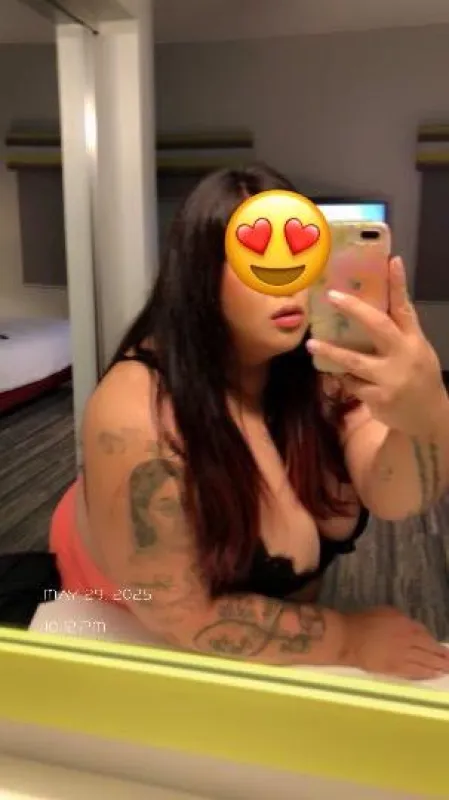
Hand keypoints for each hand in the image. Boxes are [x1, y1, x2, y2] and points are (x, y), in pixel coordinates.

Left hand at [306, 257, 446, 435]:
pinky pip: (351, 382)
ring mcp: (390, 378)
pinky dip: (342, 376)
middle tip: (332, 296)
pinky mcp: (378, 397)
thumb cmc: (417, 376)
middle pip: (378, 326)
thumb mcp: (417, 350)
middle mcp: (404, 355)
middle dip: (354, 309)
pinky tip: (336, 373)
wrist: (428, 417)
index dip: (398, 284)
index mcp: (414, 340)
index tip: (392, 261)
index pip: (406, 307)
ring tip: (311, 344)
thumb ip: (398, 331)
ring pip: (354, 361)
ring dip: (330, 351)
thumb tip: (371, 304)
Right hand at [342, 606, 448, 679]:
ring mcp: (402, 656)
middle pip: (429, 650)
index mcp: (405, 624)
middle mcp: (408, 640)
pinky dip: (425, 674)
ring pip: (425, 663)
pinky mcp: (394, 669)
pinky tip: (433, 675)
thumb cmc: (362, 621)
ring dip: (438, 667)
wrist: (347, 637)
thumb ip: (401, 621)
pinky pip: (414, 672)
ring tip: (447, 670)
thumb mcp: (385, 612)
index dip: (434, 643)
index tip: (441, 648)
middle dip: (442, 657)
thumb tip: (411, 629)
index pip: (425, 634)